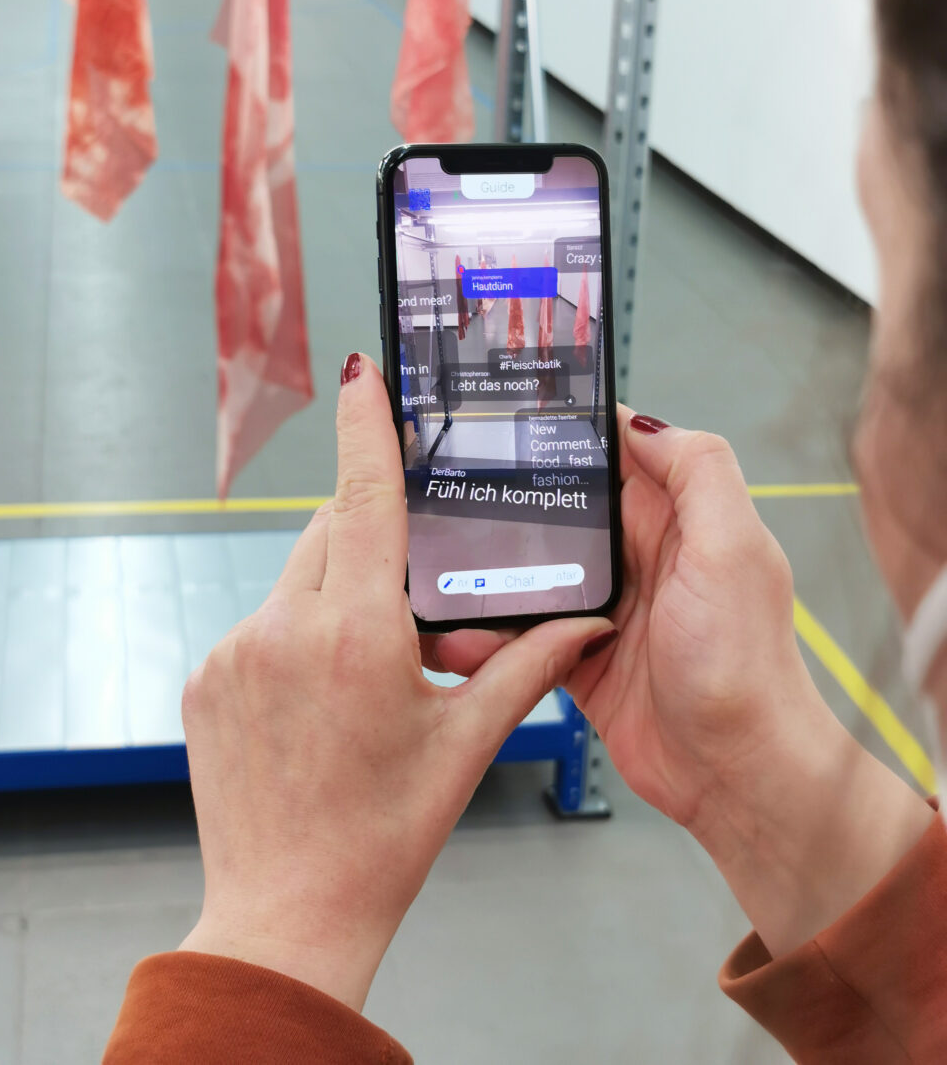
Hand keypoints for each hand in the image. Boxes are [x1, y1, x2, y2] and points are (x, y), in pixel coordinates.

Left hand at [178, 354, 613, 1009]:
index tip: (362, 370)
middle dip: (369, 534)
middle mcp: (284, 628)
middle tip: (406, 589)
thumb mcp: (464, 744)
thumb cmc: (382, 835)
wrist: (287, 913)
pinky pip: (260, 621)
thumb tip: (585, 622)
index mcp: (357, 635)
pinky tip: (317, 695)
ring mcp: (234, 652)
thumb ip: (526, 667)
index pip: (365, 499)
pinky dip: (294, 631)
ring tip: (363, 668)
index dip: (367, 426)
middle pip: (332, 531)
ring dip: (333, 592)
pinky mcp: (205, 677)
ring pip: (295, 576)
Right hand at [435, 408, 931, 955]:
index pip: (619, 452)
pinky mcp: (579, 657)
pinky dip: (491, 632)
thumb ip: (698, 473)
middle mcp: (640, 555)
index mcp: (677, 518)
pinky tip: (460, 632)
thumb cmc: (744, 666)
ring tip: (439, 564)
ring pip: (533, 569)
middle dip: (509, 494)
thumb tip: (643, 419)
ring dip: (491, 570)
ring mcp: (606, 608)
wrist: (735, 774)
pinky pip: (524, 631)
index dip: (571, 428)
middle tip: (445, 484)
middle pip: (563, 506)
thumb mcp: (732, 551)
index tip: (511, 409)